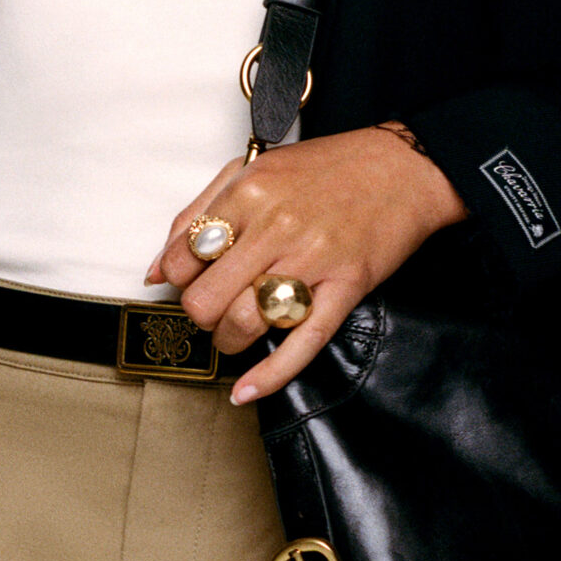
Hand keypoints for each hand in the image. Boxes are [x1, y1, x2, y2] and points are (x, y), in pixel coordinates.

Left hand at [146, 124, 467, 404]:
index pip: (182, 259)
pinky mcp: (345, 288)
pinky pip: (302, 343)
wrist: (403, 168)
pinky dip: (269, 376)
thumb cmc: (327, 168)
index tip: (195, 280)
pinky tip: (246, 391)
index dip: (181, 279)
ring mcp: (313, 260)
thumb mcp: (252, 170)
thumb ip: (198, 214)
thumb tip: (157, 271)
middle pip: (206, 299)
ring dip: (230, 341)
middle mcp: (275, 228)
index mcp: (248, 193)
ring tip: (236, 333)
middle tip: (215, 309)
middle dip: (201, 315)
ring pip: (245, 323)